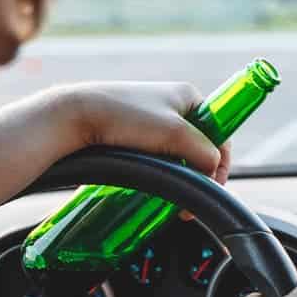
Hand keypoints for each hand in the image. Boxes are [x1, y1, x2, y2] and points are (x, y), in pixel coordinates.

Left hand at [61, 81, 230, 183]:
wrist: (76, 116)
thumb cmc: (125, 117)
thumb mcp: (175, 134)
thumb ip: (204, 152)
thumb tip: (213, 169)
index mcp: (189, 96)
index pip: (220, 132)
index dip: (220, 162)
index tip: (212, 186)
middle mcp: (173, 105)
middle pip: (199, 147)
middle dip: (197, 174)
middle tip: (188, 200)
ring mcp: (153, 119)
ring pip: (178, 155)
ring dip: (179, 176)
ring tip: (171, 198)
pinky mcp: (134, 133)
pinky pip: (158, 157)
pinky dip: (161, 173)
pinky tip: (155, 185)